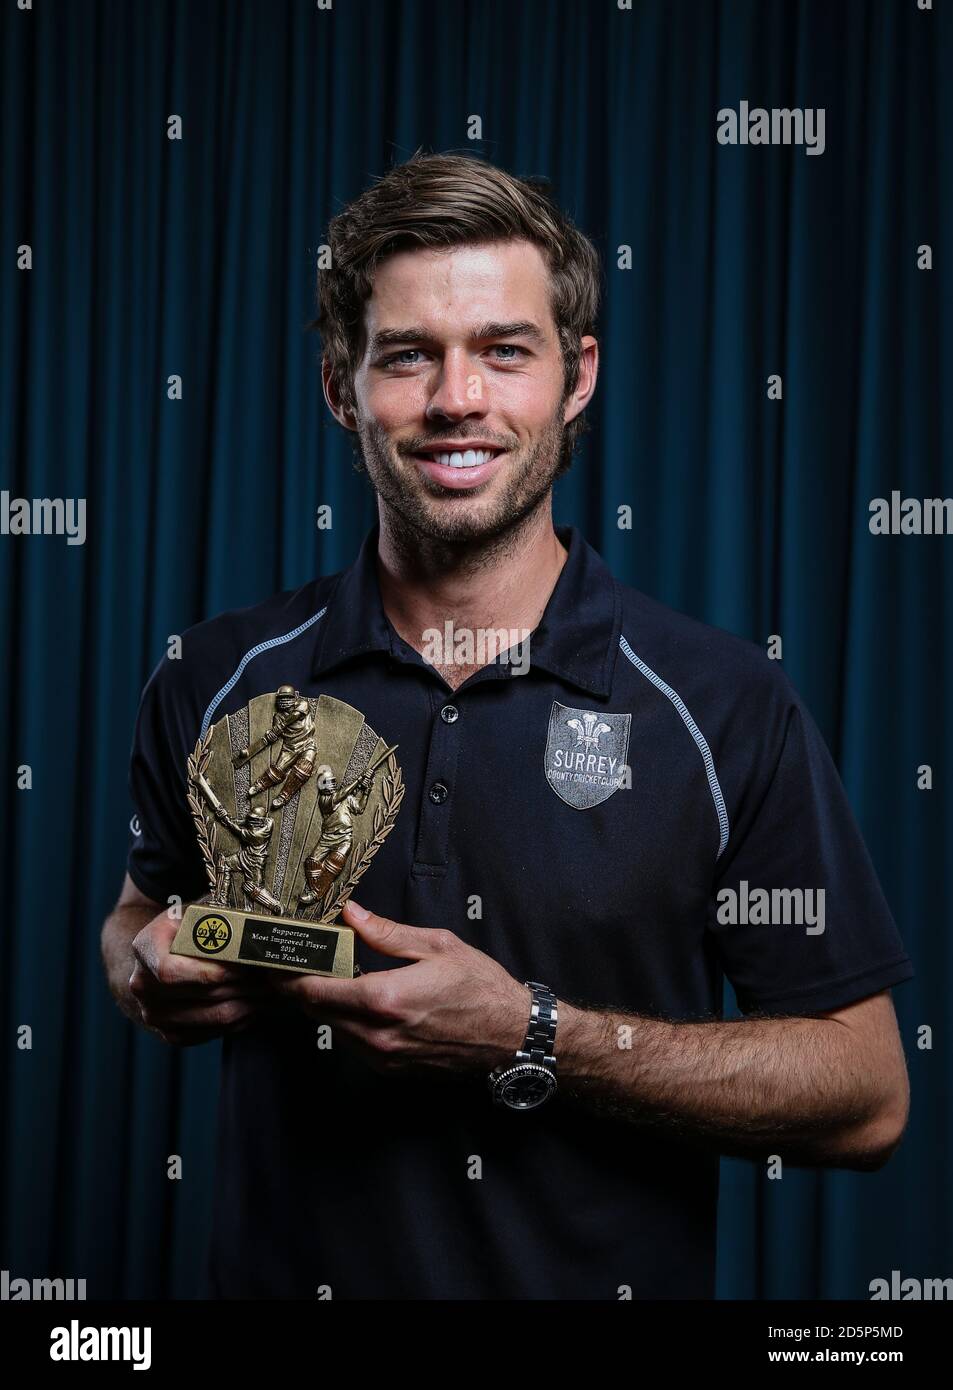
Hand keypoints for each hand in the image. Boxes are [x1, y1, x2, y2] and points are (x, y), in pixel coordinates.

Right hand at [128, 909, 270, 1046]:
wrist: (161, 954)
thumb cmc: (186, 926)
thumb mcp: (197, 910)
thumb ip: (219, 915)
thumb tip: (257, 925)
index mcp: (145, 948)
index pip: (172, 970)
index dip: (212, 971)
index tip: (244, 964)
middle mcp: (142, 985)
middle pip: (203, 993)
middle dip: (245, 984)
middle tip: (274, 976)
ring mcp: (153, 1013)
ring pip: (214, 1016)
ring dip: (250, 1003)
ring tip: (273, 989)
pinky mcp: (170, 1033)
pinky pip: (213, 1033)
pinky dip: (241, 1020)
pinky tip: (257, 1004)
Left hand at [266, 900, 530, 1076]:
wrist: (512, 1037)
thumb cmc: (481, 988)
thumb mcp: (436, 946)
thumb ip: (385, 932)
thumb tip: (350, 914)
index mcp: (385, 999)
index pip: (315, 991)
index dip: (287, 977)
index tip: (271, 962)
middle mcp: (378, 1034)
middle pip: (316, 1012)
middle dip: (300, 988)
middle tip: (289, 964)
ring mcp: (384, 1057)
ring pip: (334, 1029)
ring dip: (325, 1006)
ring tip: (323, 978)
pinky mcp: (392, 1068)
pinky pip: (355, 1043)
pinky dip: (348, 1022)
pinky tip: (358, 1001)